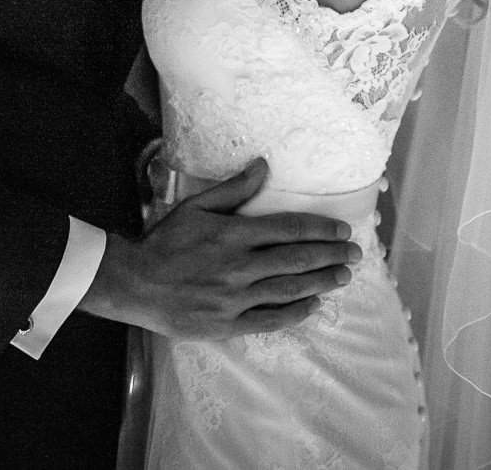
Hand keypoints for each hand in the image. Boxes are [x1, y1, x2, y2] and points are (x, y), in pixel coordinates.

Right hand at [80, 159, 360, 340]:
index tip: (342, 230)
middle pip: (297, 260)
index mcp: (234, 234)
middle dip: (331, 255)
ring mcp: (234, 298)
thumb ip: (234, 189)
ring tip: (343, 276)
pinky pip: (269, 320)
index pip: (289, 229)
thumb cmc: (166, 242)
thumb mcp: (196, 206)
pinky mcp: (226, 324)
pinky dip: (295, 313)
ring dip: (321, 282)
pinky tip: (313, 305)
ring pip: (289, 289)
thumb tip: (264, 166)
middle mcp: (239, 266)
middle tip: (355, 254)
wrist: (135, 283)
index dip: (320, 229)